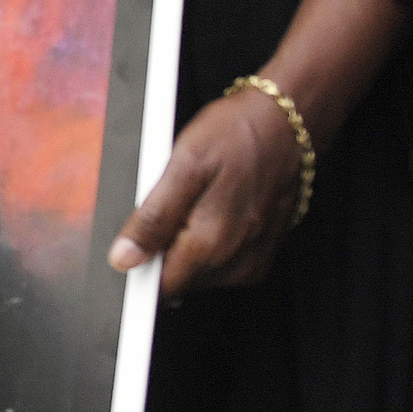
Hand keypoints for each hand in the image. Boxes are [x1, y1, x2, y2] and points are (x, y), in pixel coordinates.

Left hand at [110, 83, 303, 293]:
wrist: (287, 124)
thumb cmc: (237, 136)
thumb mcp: (183, 165)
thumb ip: (153, 218)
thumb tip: (125, 259)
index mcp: (210, 244)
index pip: (161, 287)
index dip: (140, 268)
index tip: (133, 245)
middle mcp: (235, 261)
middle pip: (178, 278)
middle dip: (164, 249)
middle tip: (173, 203)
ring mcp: (252, 259)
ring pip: (198, 272)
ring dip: (187, 244)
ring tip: (197, 201)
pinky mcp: (262, 253)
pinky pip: (221, 263)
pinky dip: (208, 242)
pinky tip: (213, 208)